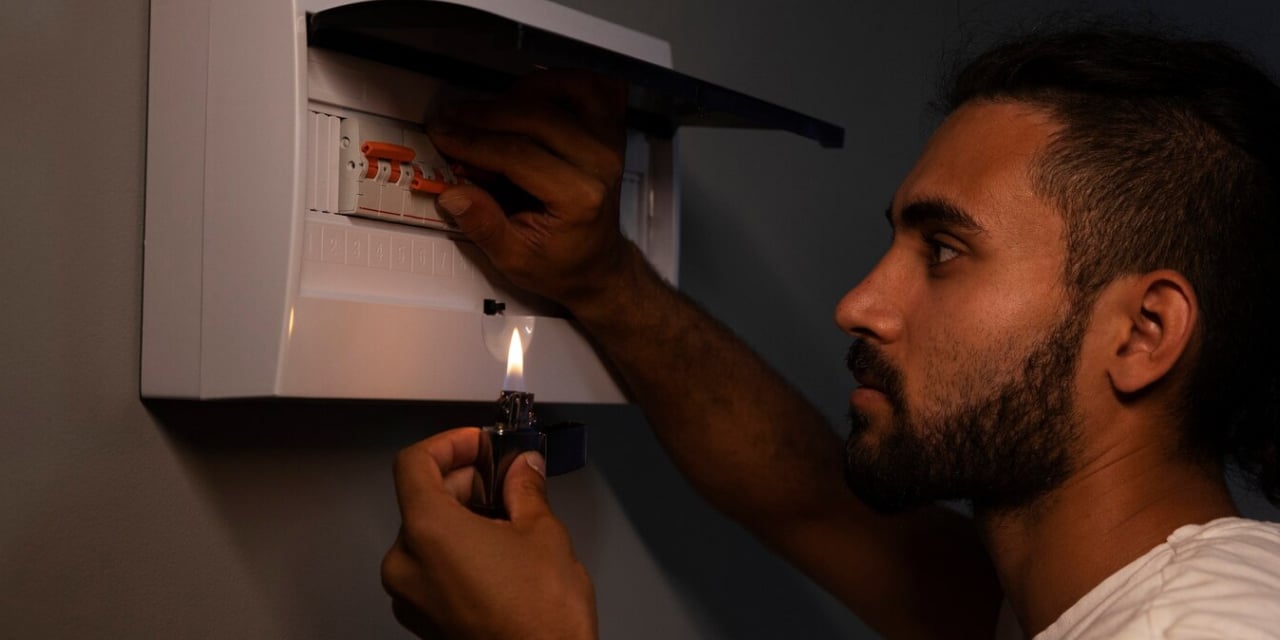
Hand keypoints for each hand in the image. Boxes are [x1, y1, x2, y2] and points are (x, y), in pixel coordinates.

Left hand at [381, 427, 596, 638]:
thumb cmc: (540, 617)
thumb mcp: (542, 532)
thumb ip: (524, 489)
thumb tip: (523, 469)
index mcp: (427, 533)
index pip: (414, 464)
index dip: (448, 444)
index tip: (477, 444)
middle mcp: (406, 565)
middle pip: (421, 498)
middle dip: (464, 480)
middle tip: (505, 476)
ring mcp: (410, 597)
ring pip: (426, 535)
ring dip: (462, 515)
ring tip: (508, 517)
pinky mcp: (424, 620)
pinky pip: (430, 568)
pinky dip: (456, 549)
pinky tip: (497, 552)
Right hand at [427, 70, 639, 310]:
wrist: (599, 265)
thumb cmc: (562, 264)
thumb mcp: (516, 260)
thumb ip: (484, 226)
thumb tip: (452, 193)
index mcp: (580, 198)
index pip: (518, 154)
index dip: (472, 141)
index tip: (442, 134)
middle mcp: (601, 163)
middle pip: (536, 115)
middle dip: (483, 114)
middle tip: (450, 118)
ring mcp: (610, 141)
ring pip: (564, 89)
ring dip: (519, 92)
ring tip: (487, 112)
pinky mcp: (611, 130)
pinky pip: (591, 86)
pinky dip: (559, 81)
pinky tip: (529, 95)